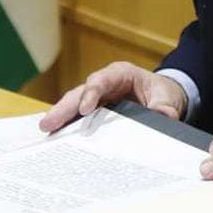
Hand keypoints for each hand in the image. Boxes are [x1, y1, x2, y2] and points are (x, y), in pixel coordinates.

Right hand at [38, 62, 187, 131]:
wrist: (162, 98)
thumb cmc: (162, 92)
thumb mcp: (168, 97)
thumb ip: (164, 106)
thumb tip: (163, 114)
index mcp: (120, 74)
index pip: (101, 80)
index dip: (91, 93)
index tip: (85, 108)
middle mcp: (103, 84)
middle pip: (79, 93)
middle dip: (63, 108)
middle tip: (48, 123)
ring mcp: (96, 98)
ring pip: (73, 105)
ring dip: (59, 118)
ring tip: (45, 132)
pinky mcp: (94, 111)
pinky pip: (78, 118)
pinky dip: (67, 127)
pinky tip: (55, 139)